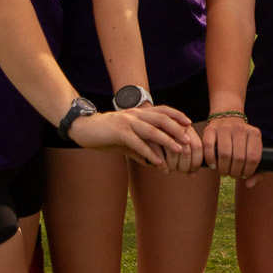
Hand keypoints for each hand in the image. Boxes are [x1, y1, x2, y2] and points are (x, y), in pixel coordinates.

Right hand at [69, 106, 196, 167]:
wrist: (83, 129)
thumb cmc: (105, 134)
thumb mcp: (125, 139)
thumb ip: (138, 147)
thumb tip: (150, 161)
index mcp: (138, 113)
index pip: (162, 110)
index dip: (176, 115)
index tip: (189, 123)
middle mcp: (135, 114)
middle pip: (161, 119)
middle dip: (177, 129)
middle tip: (188, 140)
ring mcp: (127, 122)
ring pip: (152, 130)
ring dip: (167, 140)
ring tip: (179, 150)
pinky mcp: (119, 132)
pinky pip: (137, 142)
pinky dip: (149, 153)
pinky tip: (157, 162)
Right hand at [202, 113, 262, 178]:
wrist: (227, 118)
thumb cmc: (242, 141)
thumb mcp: (253, 151)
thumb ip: (257, 171)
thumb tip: (249, 184)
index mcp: (254, 134)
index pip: (253, 158)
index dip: (248, 171)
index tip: (243, 175)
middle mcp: (240, 128)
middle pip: (239, 158)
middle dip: (235, 172)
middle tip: (232, 175)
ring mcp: (225, 128)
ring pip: (225, 154)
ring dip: (224, 169)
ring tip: (224, 172)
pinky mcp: (211, 129)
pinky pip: (209, 148)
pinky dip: (211, 160)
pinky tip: (214, 166)